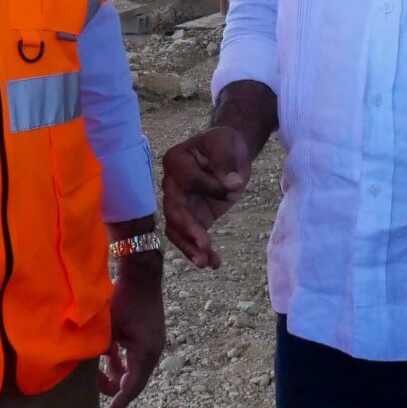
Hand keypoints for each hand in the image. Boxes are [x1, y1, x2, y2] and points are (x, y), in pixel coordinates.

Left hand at [98, 247, 164, 407]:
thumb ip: (97, 353)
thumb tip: (83, 375)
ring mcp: (151, 342)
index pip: (130, 390)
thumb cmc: (123, 297)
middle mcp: (153, 351)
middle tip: (92, 395)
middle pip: (131, 382)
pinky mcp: (146, 334)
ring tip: (95, 377)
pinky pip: (132, 356)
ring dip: (114, 374)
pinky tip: (105, 360)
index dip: (115, 407)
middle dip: (111, 389)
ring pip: (131, 369)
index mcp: (147, 354)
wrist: (140, 270)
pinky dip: (119, 361)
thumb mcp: (107, 329)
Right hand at [161, 126, 251, 270]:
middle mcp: (171, 185)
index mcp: (176, 161)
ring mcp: (179, 204)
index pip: (189, 180)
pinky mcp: (192, 218)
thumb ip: (226, 161)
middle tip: (204, 246)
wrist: (228, 153)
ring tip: (206, 262)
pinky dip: (199, 251)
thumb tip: (232, 185)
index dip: (210, 187)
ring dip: (189, 247)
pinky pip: (189, 237)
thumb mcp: (225, 143)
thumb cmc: (224, 144)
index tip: (235, 189)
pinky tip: (214, 263)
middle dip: (188, 230)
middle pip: (173, 210)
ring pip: (176, 229)